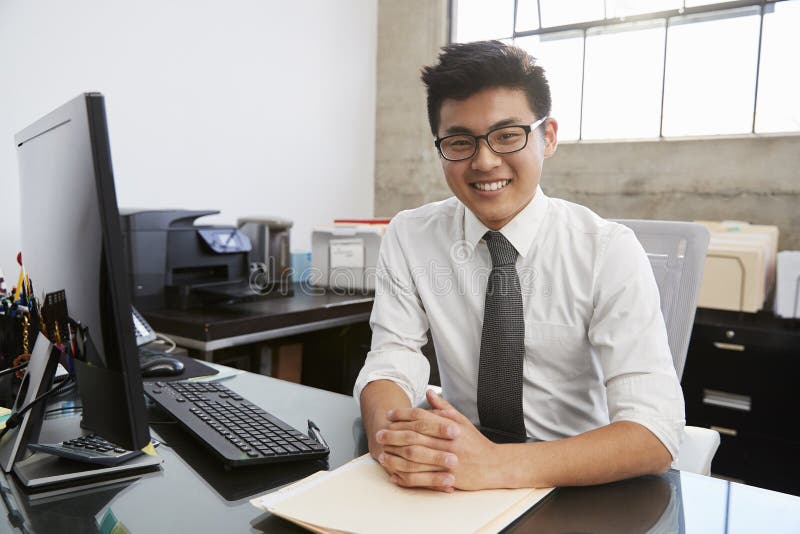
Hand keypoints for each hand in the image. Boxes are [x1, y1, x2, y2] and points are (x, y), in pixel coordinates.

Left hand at [382, 390, 502, 490]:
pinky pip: (423, 478)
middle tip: (379, 434)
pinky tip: (395, 475)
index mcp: (450, 426)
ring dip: (396, 456)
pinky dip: (407, 477)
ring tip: (382, 454)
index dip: (403, 415)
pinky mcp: (447, 477)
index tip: (389, 415)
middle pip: (415, 436)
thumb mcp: (462, 421)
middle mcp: (448, 442)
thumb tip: (429, 392)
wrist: (494, 465)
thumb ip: (443, 407)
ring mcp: (447, 460)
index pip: (422, 418)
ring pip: (416, 457)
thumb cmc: (475, 442)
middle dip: (394, 435)